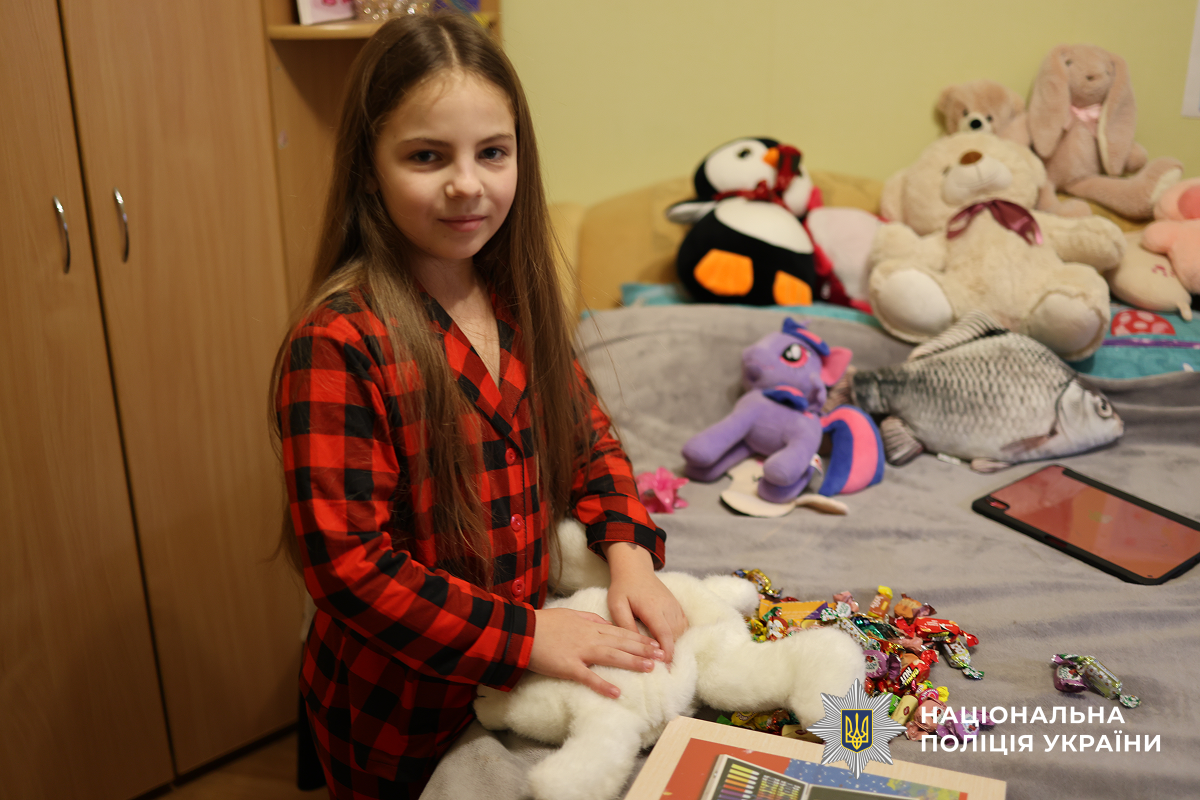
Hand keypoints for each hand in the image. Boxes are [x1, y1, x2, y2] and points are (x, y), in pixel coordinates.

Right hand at [528, 607, 664, 698]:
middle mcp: (589, 638)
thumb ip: (589, 618)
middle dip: (643, 649)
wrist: (523, 631)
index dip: (639, 637)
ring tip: (650, 668)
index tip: (654, 642)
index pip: (620, 631)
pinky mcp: (568, 666)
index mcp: (590, 626)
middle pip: (621, 643)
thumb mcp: (570, 614)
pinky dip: (602, 685)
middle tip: (662, 655)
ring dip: (631, 662)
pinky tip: (617, 693)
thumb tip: (604, 622)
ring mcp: (579, 652)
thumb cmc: (545, 623)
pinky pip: (588, 677)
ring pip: (611, 656)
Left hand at [603, 542, 688, 663]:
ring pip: (681, 631)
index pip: (664, 633)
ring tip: (668, 661)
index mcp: (652, 607)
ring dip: (676, 645)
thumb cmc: (623, 588)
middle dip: (672, 653)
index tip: (665, 667)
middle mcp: (667, 607)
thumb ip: (625, 624)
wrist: (635, 569)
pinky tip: (672, 646)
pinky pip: (684, 624)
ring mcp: (674, 606)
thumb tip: (634, 645)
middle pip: (675, 635)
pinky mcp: (677, 606)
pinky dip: (680, 637)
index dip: (667, 651)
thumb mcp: (617, 605)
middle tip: (665, 671)